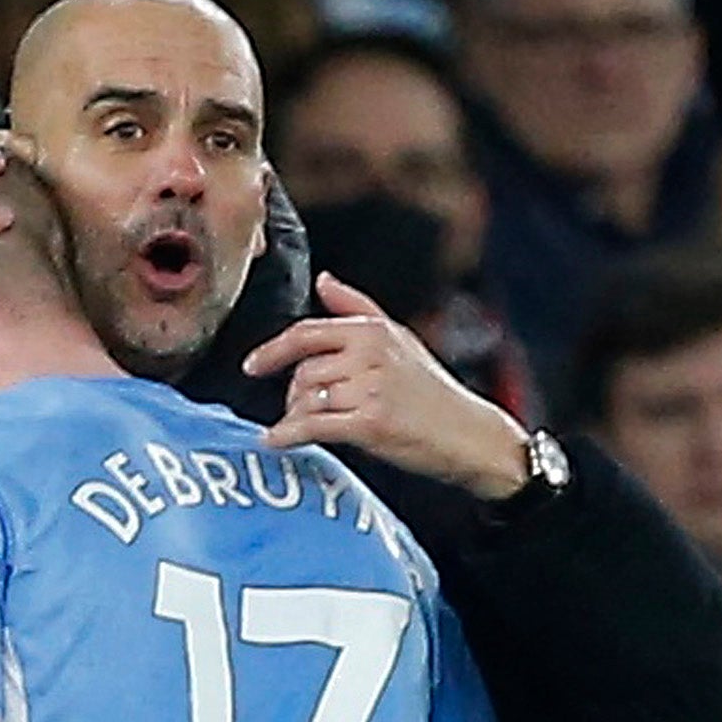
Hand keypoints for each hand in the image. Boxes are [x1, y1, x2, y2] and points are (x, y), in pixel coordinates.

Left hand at [244, 273, 531, 499]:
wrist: (469, 435)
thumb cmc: (432, 390)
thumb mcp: (399, 338)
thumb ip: (356, 307)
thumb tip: (323, 280)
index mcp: (373, 331)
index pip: (306, 334)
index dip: (272, 350)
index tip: (252, 366)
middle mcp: (370, 355)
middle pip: (302, 373)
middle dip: (293, 395)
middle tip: (301, 410)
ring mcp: (371, 389)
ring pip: (305, 400)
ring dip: (296, 417)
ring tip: (305, 427)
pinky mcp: (371, 424)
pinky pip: (313, 427)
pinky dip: (287, 436)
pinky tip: (276, 441)